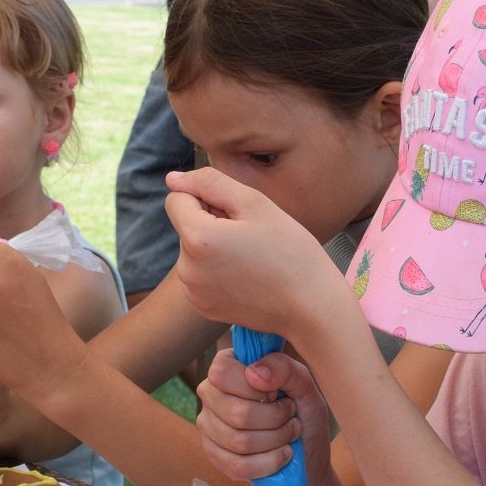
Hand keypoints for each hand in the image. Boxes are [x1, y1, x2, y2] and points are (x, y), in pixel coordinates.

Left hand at [164, 168, 346, 339]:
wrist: (312, 306)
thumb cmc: (290, 250)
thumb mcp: (255, 203)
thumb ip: (209, 183)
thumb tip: (173, 179)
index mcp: (198, 238)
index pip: (176, 199)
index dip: (206, 197)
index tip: (236, 212)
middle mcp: (187, 269)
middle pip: (186, 225)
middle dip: (212, 222)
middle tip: (251, 237)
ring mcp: (194, 292)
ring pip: (193, 250)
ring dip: (214, 246)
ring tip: (251, 257)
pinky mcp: (203, 306)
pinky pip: (200, 274)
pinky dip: (217, 270)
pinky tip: (247, 276)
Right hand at [195, 347, 331, 480]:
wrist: (308, 451)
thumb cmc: (303, 412)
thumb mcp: (304, 384)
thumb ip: (284, 369)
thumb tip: (255, 373)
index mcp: (228, 367)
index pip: (222, 372)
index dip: (254, 388)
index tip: (276, 394)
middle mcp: (211, 394)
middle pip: (236, 413)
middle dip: (275, 419)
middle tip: (291, 416)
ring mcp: (208, 426)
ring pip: (238, 441)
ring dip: (276, 440)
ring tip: (289, 434)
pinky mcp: (214, 455)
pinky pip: (238, 465)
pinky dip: (269, 462)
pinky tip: (282, 454)